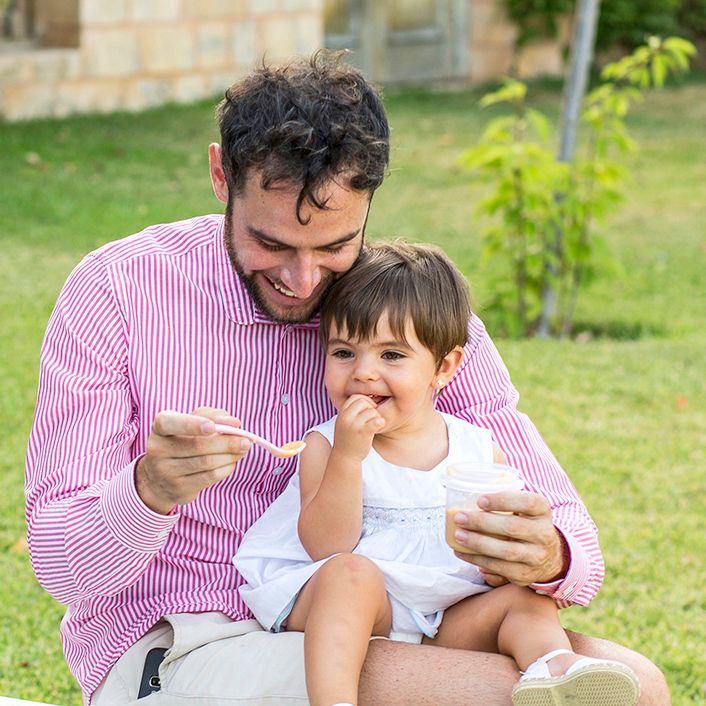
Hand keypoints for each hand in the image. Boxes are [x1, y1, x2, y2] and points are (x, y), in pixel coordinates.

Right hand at [136, 408, 251, 514]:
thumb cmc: (182, 441)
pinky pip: (209, 477)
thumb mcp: (192, 422)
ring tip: (243, 449)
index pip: (171, 423)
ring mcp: (166, 471)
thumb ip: (212, 416)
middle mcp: (158, 449)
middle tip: (246, 440)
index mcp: (160, 427)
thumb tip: (234, 423)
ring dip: (230, 456)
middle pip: (198, 445)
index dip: (192, 425)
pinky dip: (226, 468)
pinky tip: (232, 462)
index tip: (213, 427)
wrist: (160, 478)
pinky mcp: (178, 489)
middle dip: (226, 442)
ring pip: (206, 462)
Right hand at [333, 394, 384, 461]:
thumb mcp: (344, 423)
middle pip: (363, 401)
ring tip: (373, 426)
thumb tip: (368, 398)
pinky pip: (377, 420)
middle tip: (372, 418)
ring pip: (372, 411)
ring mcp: (354, 425)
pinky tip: (379, 426)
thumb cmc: (347, 439)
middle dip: (371, 408)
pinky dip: (381, 422)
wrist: (345, 458)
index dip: (365, 400)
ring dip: (376, 417)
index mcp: (341, 414)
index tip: (369, 409)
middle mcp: (346, 418)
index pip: (355, 397)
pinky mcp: (364, 433)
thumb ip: (351, 412)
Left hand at [452, 491, 565, 585]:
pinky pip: (499, 569)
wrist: (549, 557)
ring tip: (458, 535)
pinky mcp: (525, 576)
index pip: (528, 502)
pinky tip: (461, 551)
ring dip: (477, 543)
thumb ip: (506, 493)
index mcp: (543, 510)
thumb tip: (471, 477)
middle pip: (513, 528)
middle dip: (482, 522)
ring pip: (505, 551)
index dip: (503, 500)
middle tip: (459, 517)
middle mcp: (544, 534)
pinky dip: (477, 560)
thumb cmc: (526, 522)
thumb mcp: (526, 506)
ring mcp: (536, 557)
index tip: (480, 499)